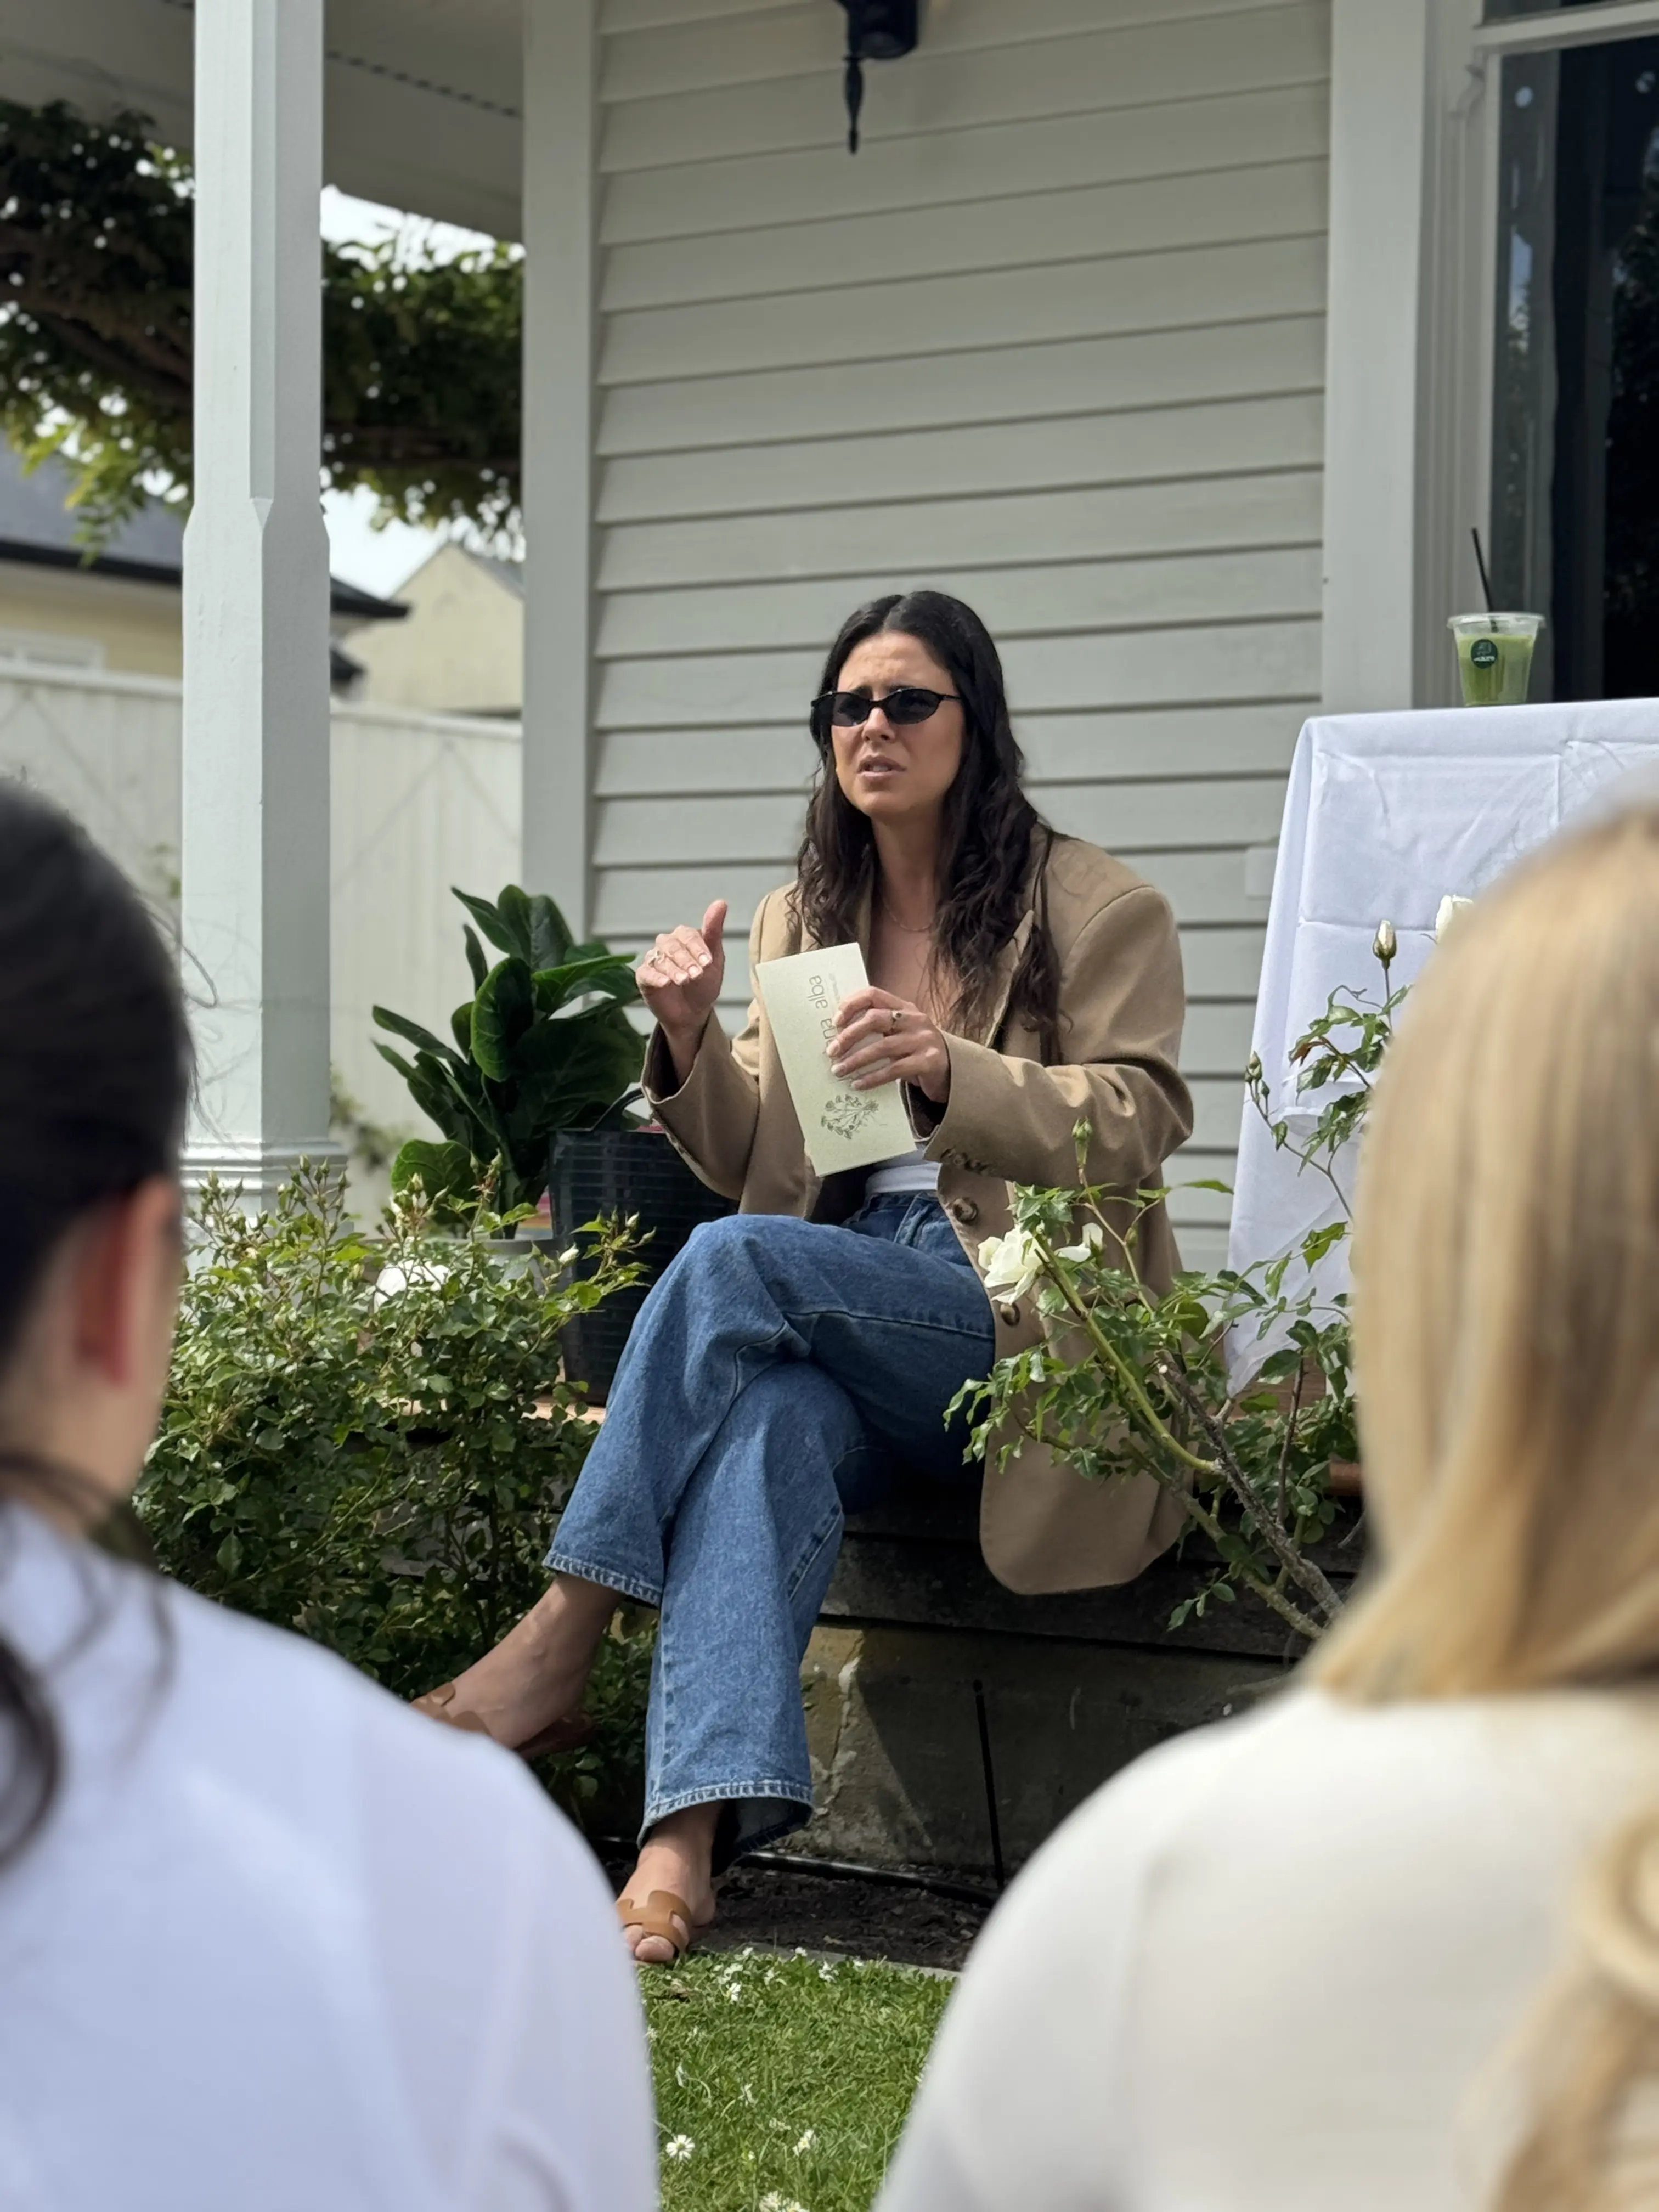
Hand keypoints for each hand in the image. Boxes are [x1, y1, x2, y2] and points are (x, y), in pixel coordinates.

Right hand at [638, 901, 726, 1081]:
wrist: (693, 1012)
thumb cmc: (704, 984)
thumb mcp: (714, 960)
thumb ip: (714, 931)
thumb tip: (721, 902)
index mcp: (684, 937)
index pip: (688, 935)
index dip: (698, 948)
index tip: (708, 962)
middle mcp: (667, 945)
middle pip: (672, 945)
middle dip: (686, 960)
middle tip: (697, 975)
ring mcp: (654, 960)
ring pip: (660, 958)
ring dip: (673, 969)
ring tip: (684, 980)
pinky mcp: (644, 976)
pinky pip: (646, 972)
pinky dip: (656, 977)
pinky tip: (666, 983)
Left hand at [830, 987, 951, 1105]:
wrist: (951, 1071)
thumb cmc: (915, 1051)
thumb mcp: (899, 1033)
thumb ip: (878, 1029)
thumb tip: (838, 1038)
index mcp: (904, 1007)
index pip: (873, 994)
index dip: (851, 1004)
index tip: (835, 1022)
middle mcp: (914, 1019)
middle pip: (875, 1019)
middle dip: (849, 1036)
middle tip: (832, 1051)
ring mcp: (923, 1039)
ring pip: (882, 1047)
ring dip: (856, 1061)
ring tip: (839, 1071)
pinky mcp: (928, 1061)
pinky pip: (894, 1070)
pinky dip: (872, 1078)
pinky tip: (858, 1084)